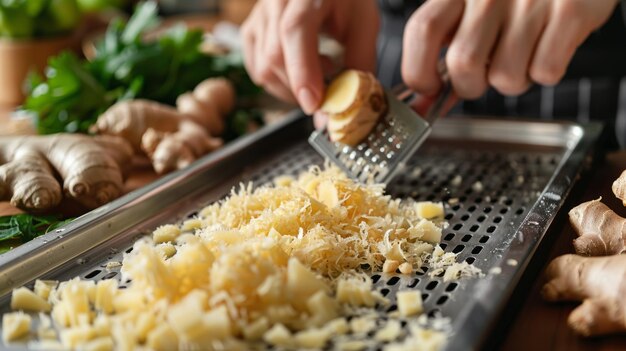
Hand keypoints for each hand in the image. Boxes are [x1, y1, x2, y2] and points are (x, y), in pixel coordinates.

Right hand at [241, 0, 379, 113]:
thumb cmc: (346, 0)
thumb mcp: (364, 25)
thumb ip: (359, 62)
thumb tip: (346, 104)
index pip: (295, 31)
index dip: (302, 72)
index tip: (314, 103)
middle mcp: (277, 2)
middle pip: (275, 56)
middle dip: (300, 88)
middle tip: (325, 95)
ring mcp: (260, 16)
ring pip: (263, 68)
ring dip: (290, 87)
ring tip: (316, 74)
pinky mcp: (251, 30)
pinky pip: (256, 69)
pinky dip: (277, 82)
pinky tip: (298, 71)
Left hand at [402, 0, 619, 98]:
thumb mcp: (473, 10)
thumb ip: (447, 50)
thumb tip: (425, 103)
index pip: (423, 30)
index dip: (419, 69)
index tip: (429, 87)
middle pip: (463, 63)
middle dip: (471, 86)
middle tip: (484, 74)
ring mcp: (529, 0)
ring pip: (505, 77)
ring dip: (513, 80)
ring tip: (522, 53)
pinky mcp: (569, 10)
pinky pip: (545, 71)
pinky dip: (546, 71)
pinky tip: (548, 45)